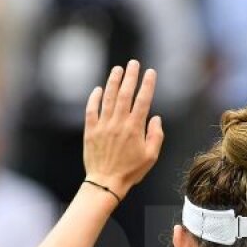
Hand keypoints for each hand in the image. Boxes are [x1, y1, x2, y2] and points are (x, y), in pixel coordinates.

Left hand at [83, 61, 164, 201]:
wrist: (105, 182)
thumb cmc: (130, 171)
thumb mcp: (151, 156)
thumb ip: (156, 135)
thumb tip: (155, 117)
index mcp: (135, 128)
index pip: (143, 100)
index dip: (147, 84)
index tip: (150, 72)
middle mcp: (118, 123)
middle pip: (125, 93)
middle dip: (130, 76)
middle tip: (134, 63)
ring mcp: (103, 125)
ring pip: (108, 97)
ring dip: (113, 81)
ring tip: (118, 69)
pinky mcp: (91, 130)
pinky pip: (92, 109)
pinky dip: (94, 98)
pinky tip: (98, 89)